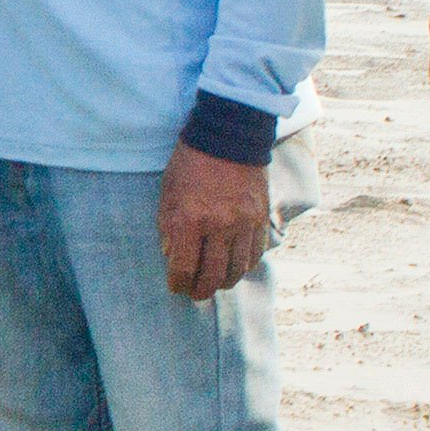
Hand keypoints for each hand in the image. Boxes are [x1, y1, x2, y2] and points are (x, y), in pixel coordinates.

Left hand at [159, 142, 269, 298]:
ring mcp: (244, 223)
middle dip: (201, 291)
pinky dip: (244, 266)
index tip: (176, 287)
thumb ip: (169, 229)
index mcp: (190, 219)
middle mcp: (219, 225)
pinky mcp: (261, 218)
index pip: (184, 268)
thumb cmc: (190, 164)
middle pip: (213, 276)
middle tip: (195, 294)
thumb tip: (173, 259)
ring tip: (215, 283)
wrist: (228, 136)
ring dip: (224, 282)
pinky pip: (255, 254)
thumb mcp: (167, 194)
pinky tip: (235, 267)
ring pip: (237, 269)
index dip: (178, 284)